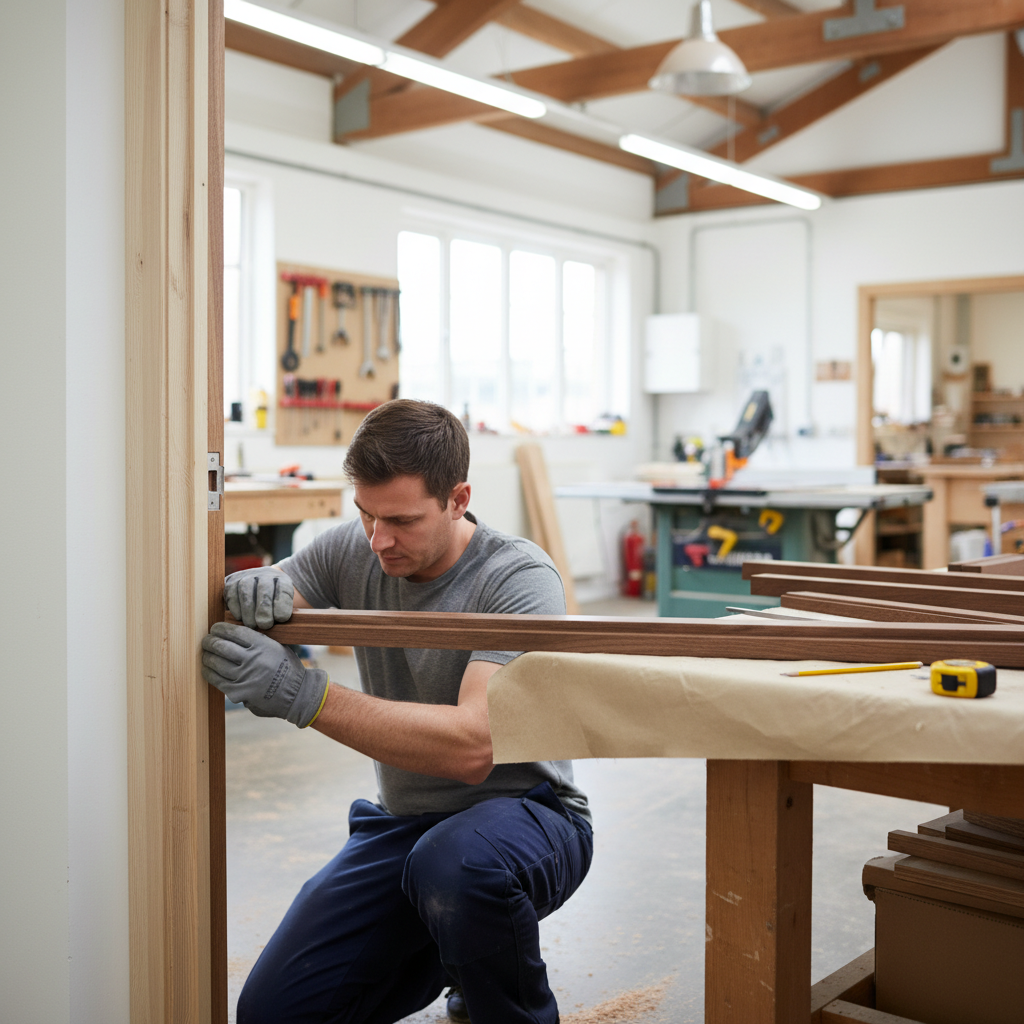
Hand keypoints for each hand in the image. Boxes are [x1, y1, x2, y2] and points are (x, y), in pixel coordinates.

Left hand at [201, 622, 328, 727]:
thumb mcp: (277, 647)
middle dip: (209, 642)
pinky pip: (217, 681)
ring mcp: (245, 677)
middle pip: (221, 646)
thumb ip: (257, 641)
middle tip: (206, 640)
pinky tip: (207, 669)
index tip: (215, 628)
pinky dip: (209, 673)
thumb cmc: (287, 668)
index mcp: (263, 645)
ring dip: (207, 657)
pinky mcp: (239, 692)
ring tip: (205, 654)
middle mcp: (253, 660)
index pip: (234, 632)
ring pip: (216, 663)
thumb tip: (232, 633)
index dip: (220, 629)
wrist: (297, 695)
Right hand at [224, 567, 293, 629]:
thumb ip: (281, 613)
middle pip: (264, 590)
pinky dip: (235, 607)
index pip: (284, 589)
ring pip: (246, 592)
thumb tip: (273, 623)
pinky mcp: (231, 581)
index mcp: (282, 580)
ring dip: (249, 611)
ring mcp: (246, 576)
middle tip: (264, 625)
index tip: (280, 619)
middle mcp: (264, 574)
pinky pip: (232, 594)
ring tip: (252, 625)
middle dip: (264, 610)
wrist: (257, 587)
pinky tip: (240, 617)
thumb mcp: (283, 606)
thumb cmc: (273, 603)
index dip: (282, 605)